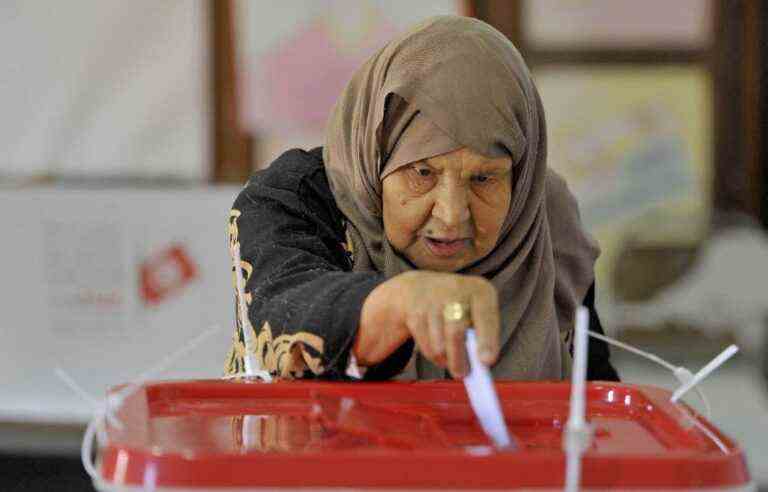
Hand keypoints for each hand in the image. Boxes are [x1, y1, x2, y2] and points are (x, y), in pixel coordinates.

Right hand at [357, 270, 500, 376]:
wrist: (420, 288)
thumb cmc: (459, 307)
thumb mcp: (476, 312)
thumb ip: (482, 336)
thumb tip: (483, 364)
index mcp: (480, 291)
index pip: (485, 316)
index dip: (487, 339)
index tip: (487, 362)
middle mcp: (456, 289)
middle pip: (456, 332)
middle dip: (459, 358)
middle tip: (462, 374)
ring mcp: (432, 298)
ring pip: (438, 344)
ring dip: (445, 358)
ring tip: (450, 358)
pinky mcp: (414, 309)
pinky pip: (425, 344)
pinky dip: (432, 354)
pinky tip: (437, 349)